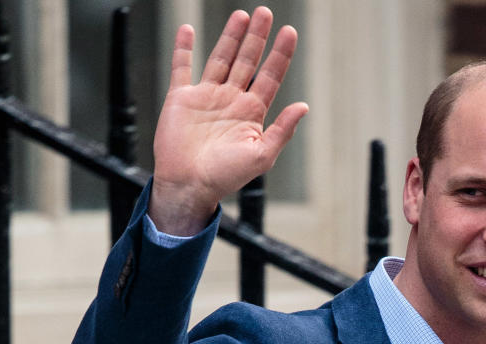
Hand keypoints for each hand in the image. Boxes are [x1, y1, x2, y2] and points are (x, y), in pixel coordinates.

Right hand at [150, 7, 308, 233]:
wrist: (190, 185)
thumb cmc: (226, 177)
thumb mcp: (262, 156)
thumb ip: (282, 130)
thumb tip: (304, 107)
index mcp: (252, 113)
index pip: (270, 76)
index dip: (280, 54)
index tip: (289, 32)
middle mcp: (231, 100)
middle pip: (247, 61)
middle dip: (258, 37)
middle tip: (265, 13)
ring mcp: (206, 96)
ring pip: (220, 58)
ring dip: (231, 37)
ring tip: (242, 15)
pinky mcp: (181, 98)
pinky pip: (181, 67)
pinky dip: (183, 48)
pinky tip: (187, 30)